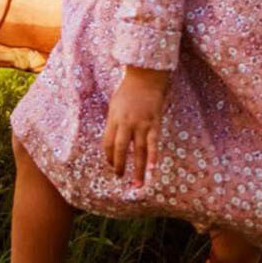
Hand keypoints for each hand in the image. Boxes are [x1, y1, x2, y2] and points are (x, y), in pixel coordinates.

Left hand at [103, 66, 170, 185]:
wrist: (146, 77)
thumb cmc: (128, 91)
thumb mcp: (115, 105)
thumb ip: (113, 123)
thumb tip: (112, 143)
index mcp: (114, 118)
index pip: (107, 143)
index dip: (108, 157)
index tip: (111, 165)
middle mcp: (126, 122)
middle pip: (120, 149)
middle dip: (119, 166)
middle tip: (120, 178)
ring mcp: (141, 123)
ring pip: (138, 150)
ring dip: (137, 169)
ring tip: (137, 185)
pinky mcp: (154, 123)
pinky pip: (153, 143)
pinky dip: (153, 158)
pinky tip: (152, 170)